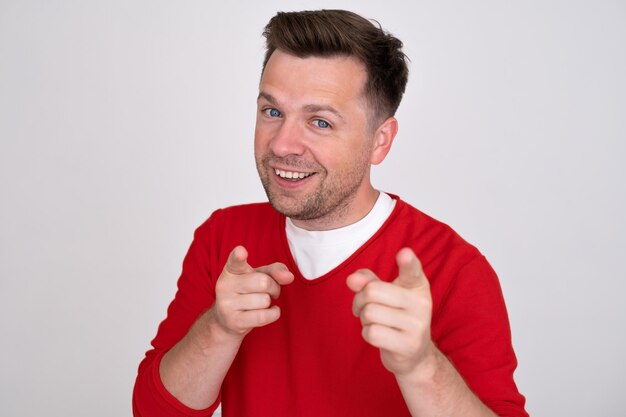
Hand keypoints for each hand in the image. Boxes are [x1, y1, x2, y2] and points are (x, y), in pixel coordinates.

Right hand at [213, 245, 293, 337]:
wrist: (227, 321)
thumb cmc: (247, 292)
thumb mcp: (260, 276)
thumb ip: (276, 271)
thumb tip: (289, 277)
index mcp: (231, 270)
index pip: (235, 261)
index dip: (239, 256)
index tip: (241, 252)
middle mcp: (225, 285)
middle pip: (264, 282)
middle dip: (273, 288)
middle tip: (268, 292)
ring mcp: (227, 304)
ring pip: (265, 300)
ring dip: (269, 302)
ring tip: (260, 303)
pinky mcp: (234, 321)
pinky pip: (264, 316)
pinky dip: (273, 314)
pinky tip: (268, 312)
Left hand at [346, 248, 433, 376]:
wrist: (414, 355)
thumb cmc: (396, 317)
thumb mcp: (386, 294)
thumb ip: (368, 281)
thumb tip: (351, 279)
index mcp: (417, 286)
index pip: (413, 271)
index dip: (408, 261)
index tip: (404, 253)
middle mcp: (421, 303)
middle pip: (372, 291)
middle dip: (360, 300)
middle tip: (365, 308)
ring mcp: (417, 326)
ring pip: (369, 312)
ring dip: (364, 319)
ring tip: (376, 322)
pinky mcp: (408, 346)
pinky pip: (372, 333)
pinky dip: (367, 333)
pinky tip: (380, 336)